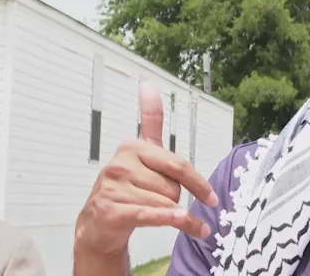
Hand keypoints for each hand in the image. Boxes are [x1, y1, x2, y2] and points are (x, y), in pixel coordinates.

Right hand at [74, 81, 218, 258]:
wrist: (97, 225)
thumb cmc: (128, 187)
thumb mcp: (142, 154)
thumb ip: (150, 121)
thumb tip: (148, 84)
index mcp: (133, 146)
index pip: (177, 164)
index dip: (197, 182)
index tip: (212, 197)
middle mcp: (121, 163)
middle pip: (173, 185)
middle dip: (175, 198)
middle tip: (162, 203)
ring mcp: (115, 186)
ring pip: (165, 202)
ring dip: (171, 214)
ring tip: (156, 215)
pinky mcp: (112, 209)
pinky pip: (153, 215)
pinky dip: (173, 221)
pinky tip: (188, 225)